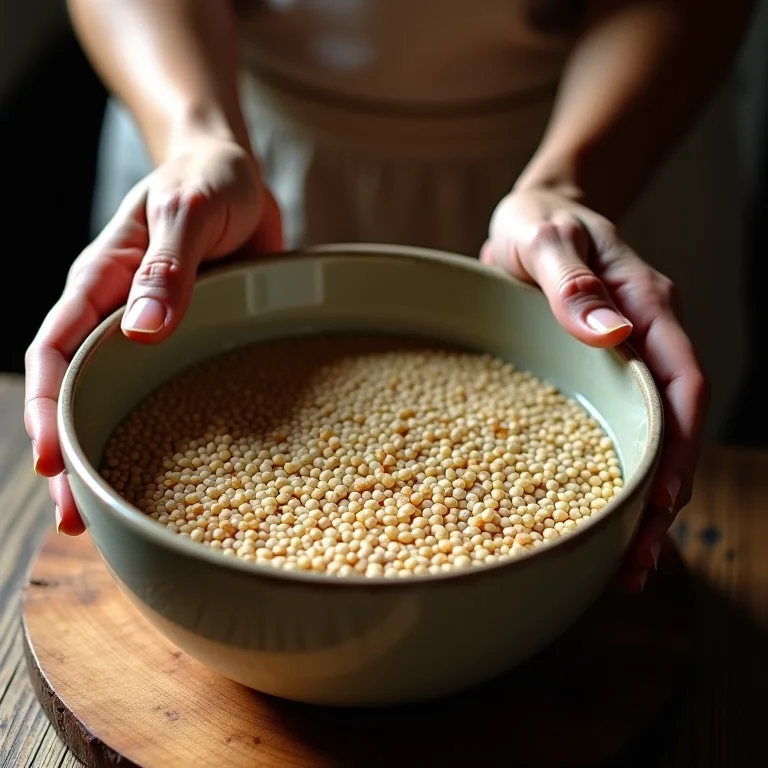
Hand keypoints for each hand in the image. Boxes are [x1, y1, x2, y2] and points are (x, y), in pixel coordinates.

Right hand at [25, 135, 282, 534]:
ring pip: (122, 397)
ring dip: (115, 448)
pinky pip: (171, 384)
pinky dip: (166, 423)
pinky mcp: (191, 336)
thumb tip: (143, 330)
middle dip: (72, 451)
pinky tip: (181, 464)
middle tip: (77, 516)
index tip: (50, 460)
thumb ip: (167, 266)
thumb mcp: (189, 212)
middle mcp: (119, 313)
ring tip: (116, 510)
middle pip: (81, 390)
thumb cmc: (206, 182)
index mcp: (102, 279)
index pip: (58, 350)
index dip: (48, 407)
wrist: (238, 178)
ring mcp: (155, 330)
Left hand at [482, 187, 707, 591]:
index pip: (680, 384)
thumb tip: (612, 332)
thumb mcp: (546, 239)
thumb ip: (574, 282)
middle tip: (637, 562)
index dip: (678, 445)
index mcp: (646, 306)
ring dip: (642, 503)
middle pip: (671, 429)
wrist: (533, 219)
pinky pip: (614, 429)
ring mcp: (624, 362)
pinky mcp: (597, 376)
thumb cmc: (539, 223)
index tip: (661, 500)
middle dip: (663, 497)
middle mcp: (645, 341)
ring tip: (624, 565)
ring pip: (648, 440)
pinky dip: (610, 476)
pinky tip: (596, 517)